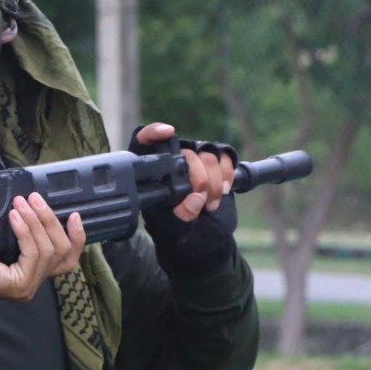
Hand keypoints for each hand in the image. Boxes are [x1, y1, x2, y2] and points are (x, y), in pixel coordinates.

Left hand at [0, 193, 85, 300]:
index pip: (68, 259)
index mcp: (34, 273)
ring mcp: (28, 287)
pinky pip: (32, 253)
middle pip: (61, 250)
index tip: (75, 214)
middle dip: (50, 220)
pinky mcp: (19, 286)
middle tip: (33, 198)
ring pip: (48, 250)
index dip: (77, 237)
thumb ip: (22, 231)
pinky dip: (26, 232)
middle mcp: (35, 283)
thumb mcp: (2, 238)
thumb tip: (32, 203)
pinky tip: (15, 217)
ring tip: (21, 203)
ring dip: (36, 222)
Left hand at [131, 122, 238, 275]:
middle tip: (200, 200)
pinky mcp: (215, 164)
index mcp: (151, 174)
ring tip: (210, 204)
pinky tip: (223, 190)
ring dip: (213, 181)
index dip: (153, 132)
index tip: (168, 132)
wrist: (202, 237)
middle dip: (198, 178)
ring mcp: (194, 160)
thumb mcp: (171, 228)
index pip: (144, 142)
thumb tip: (195, 199)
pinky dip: (227, 174)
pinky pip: (225, 157)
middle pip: (186, 152)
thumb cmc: (178, 230)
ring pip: (207, 154)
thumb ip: (179, 216)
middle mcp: (171, 162)